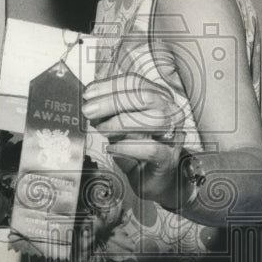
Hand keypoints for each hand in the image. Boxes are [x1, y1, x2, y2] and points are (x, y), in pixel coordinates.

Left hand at [82, 73, 185, 203]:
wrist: (152, 178)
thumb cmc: (136, 148)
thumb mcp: (119, 124)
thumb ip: (108, 111)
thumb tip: (89, 101)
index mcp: (158, 97)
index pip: (136, 82)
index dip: (110, 86)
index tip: (88, 94)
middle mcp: (170, 112)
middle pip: (145, 97)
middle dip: (113, 102)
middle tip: (89, 111)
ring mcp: (173, 135)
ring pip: (155, 120)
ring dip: (122, 123)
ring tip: (102, 130)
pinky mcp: (168, 159)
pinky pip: (152, 149)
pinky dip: (128, 147)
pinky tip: (112, 148)